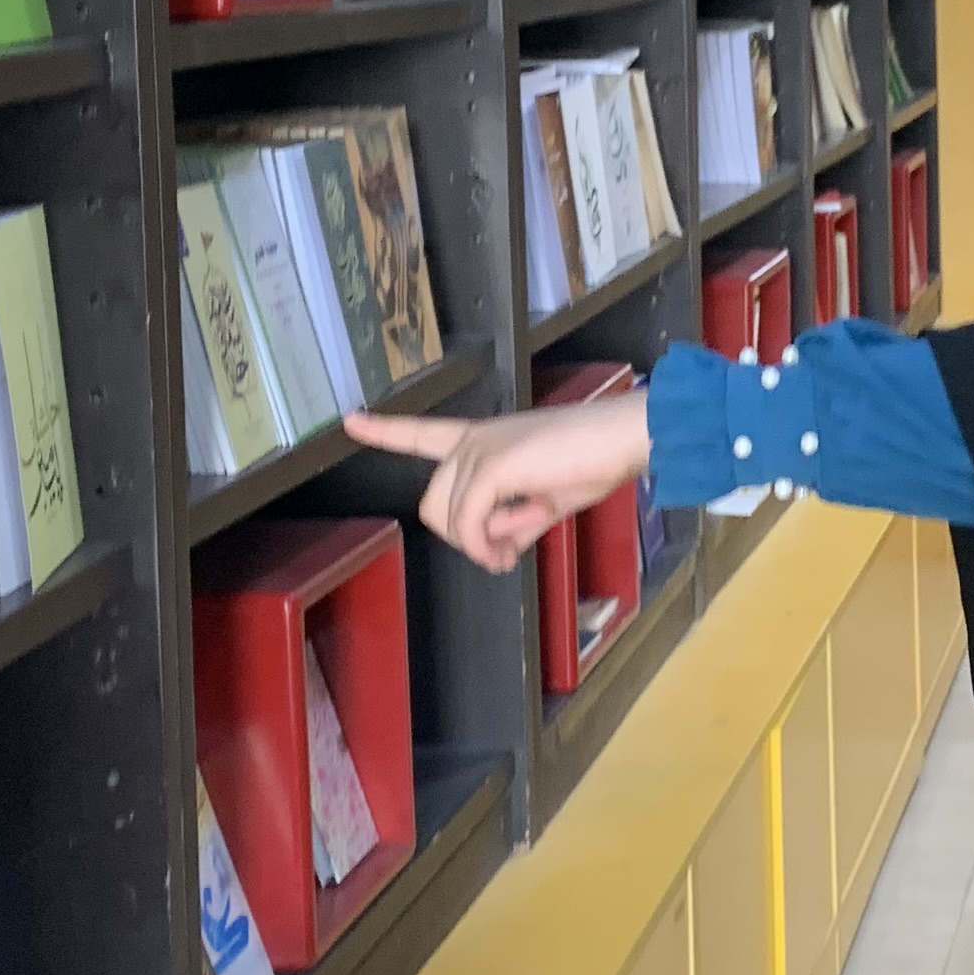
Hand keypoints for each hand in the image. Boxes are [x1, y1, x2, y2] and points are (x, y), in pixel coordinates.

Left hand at [346, 394, 653, 574]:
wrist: (623, 439)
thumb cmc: (594, 461)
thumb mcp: (546, 502)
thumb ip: (514, 523)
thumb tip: (495, 553)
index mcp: (483, 439)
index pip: (423, 433)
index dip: (384, 430)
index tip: (350, 419)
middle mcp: (474, 440)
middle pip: (433, 503)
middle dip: (463, 538)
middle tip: (503, 555)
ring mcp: (480, 450)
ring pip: (447, 517)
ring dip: (478, 545)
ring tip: (514, 549)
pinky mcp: (492, 465)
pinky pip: (468, 522)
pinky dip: (484, 546)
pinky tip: (506, 554)